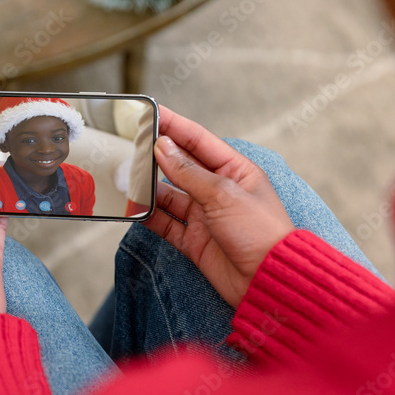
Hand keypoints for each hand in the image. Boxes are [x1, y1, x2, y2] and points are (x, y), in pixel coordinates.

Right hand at [144, 107, 294, 306]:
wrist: (268, 281)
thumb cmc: (261, 233)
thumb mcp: (223, 194)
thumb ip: (189, 172)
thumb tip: (163, 148)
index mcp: (235, 171)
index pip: (198, 140)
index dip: (174, 125)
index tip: (151, 113)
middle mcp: (218, 190)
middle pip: (180, 166)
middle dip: (156, 156)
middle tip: (131, 145)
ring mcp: (204, 216)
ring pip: (168, 195)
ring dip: (149, 189)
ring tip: (127, 179)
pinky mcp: (193, 240)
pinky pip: (165, 223)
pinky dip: (149, 217)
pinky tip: (134, 209)